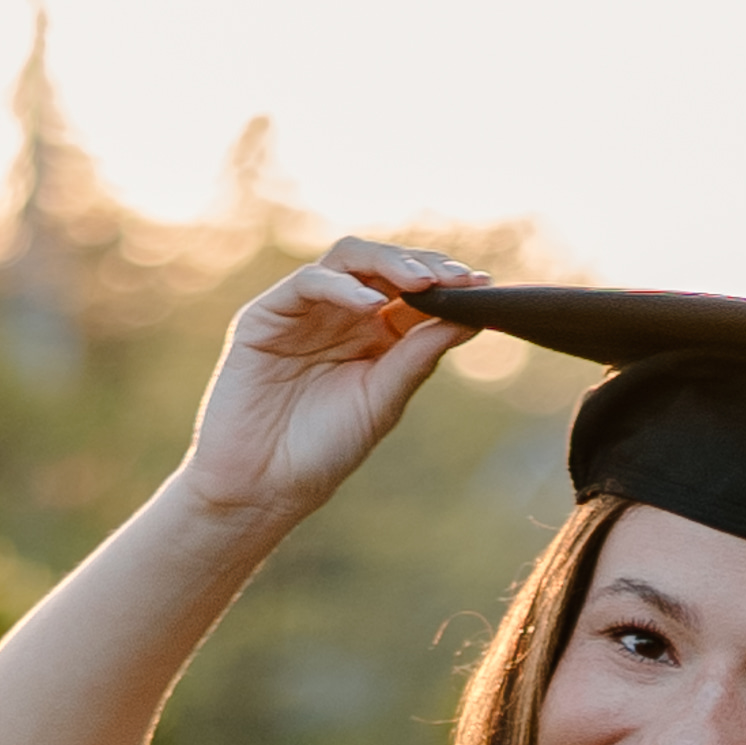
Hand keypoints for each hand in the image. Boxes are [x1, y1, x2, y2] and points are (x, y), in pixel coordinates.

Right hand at [179, 241, 474, 528]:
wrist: (263, 485)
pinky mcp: (266, 315)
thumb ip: (419, 355)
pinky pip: (307, 283)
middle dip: (422, 265)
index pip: (413, 292)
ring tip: (420, 282)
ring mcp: (303, 310)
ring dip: (387, 264)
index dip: (447, 283)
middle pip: (383, 265)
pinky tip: (368, 304)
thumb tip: (473, 316)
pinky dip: (340, 286)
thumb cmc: (323, 449)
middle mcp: (340, 314)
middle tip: (455, 278)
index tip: (483, 284)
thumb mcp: (383, 399)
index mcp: (374, 335)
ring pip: (347, 260)